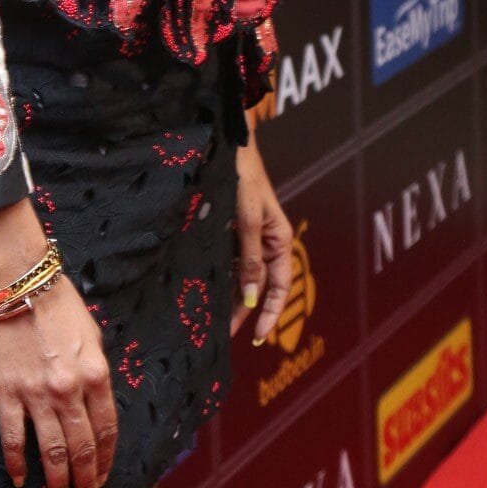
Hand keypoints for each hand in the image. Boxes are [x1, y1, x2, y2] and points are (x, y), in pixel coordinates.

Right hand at [0, 275, 118, 487]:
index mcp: (96, 374)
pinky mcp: (7, 392)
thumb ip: (96, 372)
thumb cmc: (59, 303)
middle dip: (86, 483)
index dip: (106, 461)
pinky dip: (17, 463)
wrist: (19, 281)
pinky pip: (14, 438)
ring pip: (51, 452)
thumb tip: (96, 403)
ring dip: (57, 483)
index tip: (104, 480)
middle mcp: (70, 390)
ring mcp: (37, 394)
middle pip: (81, 449)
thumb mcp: (92, 335)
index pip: (106, 431)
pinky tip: (20, 480)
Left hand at [230, 135, 293, 344]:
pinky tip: (206, 292)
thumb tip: (252, 298)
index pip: (281, 288)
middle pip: (259, 287)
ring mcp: (249, 240)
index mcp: (280, 242)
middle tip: (224, 335)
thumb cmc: (244, 180)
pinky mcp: (232, 234)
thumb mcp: (249, 220)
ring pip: (242, 277)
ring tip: (212, 320)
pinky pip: (229, 262)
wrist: (227, 149)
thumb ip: (251, 259)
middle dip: (245, 312)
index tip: (258, 338)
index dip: (272, 314)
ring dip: (230, 297)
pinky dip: (220, 278)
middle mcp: (267, 244)